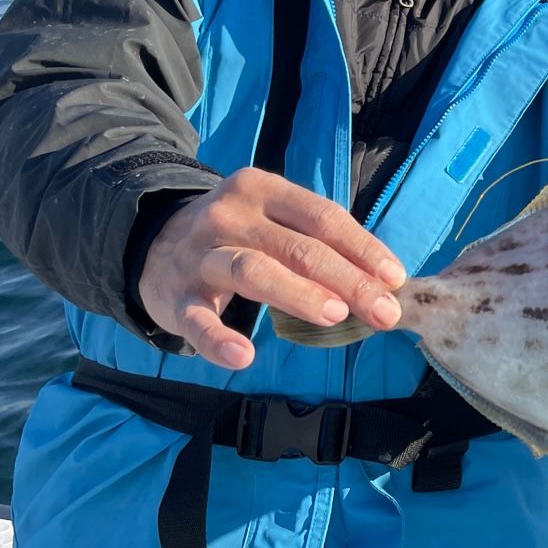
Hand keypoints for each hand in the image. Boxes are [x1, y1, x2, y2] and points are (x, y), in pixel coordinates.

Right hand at [137, 167, 405, 369]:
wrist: (151, 243)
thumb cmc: (237, 235)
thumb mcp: (273, 220)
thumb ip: (318, 241)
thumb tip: (382, 280)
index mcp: (262, 189)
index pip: (323, 216)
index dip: (363, 248)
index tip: (395, 279)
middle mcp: (229, 215)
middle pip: (298, 247)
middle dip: (348, 279)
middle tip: (384, 311)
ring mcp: (199, 254)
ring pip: (253, 271)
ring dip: (298, 293)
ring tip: (335, 316)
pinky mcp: (174, 295)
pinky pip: (197, 320)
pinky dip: (218, 339)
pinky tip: (243, 357)